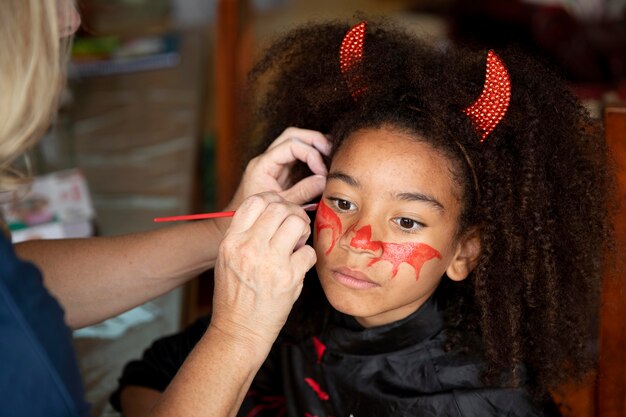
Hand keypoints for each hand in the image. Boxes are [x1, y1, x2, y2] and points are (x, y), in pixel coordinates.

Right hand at [211, 193, 316, 348]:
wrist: (239, 330)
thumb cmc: (235, 295)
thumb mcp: (227, 259)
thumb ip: (244, 234)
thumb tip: (271, 210)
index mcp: (231, 241)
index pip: (255, 201)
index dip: (272, 200)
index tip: (279, 210)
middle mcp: (249, 248)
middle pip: (279, 208)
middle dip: (292, 213)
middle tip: (294, 228)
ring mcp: (269, 262)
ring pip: (297, 222)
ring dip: (302, 230)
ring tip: (297, 244)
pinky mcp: (288, 278)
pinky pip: (309, 252)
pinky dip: (308, 258)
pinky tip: (299, 266)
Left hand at [229, 127, 330, 209]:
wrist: (243, 223)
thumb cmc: (260, 216)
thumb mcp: (284, 205)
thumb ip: (303, 191)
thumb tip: (324, 180)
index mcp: (263, 164)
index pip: (290, 145)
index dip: (311, 154)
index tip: (323, 171)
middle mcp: (267, 159)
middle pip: (292, 135)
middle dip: (314, 140)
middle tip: (331, 152)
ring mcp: (273, 162)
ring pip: (294, 140)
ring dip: (313, 144)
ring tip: (330, 155)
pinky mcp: (279, 169)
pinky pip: (296, 154)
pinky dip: (311, 154)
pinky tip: (323, 162)